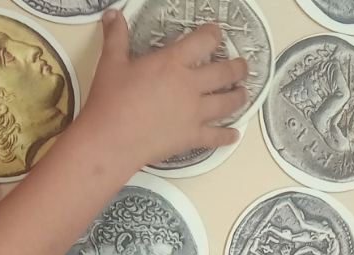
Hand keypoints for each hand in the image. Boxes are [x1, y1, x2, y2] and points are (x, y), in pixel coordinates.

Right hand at [77, 9, 248, 170]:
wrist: (111, 140)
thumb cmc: (110, 101)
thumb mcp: (111, 63)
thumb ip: (116, 37)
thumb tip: (113, 15)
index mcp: (173, 63)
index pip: (203, 41)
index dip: (213, 34)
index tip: (216, 33)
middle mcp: (190, 86)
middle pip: (225, 73)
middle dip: (238, 68)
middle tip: (243, 66)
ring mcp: (194, 113)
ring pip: (227, 103)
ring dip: (238, 97)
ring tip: (243, 94)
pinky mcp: (192, 137)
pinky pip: (216, 136)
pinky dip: (227, 136)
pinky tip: (233, 135)